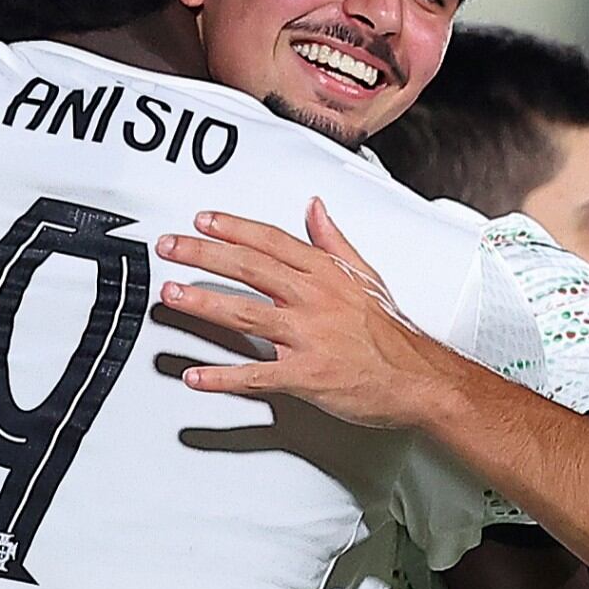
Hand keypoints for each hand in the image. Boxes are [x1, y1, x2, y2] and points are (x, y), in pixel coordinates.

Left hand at [162, 201, 477, 430]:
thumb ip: (334, 241)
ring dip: (203, 303)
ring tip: (170, 296)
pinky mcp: (306, 376)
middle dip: (202, 254)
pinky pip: (257, 375)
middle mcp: (313, 300)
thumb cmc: (392, 334)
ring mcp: (308, 337)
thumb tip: (315, 209)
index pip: (271, 241)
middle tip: (169, 247)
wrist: (419, 380)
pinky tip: (196, 376)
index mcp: (325, 274)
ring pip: (245, 314)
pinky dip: (223, 378)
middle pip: (248, 268)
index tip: (202, 221)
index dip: (232, 228)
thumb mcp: (367, 275)